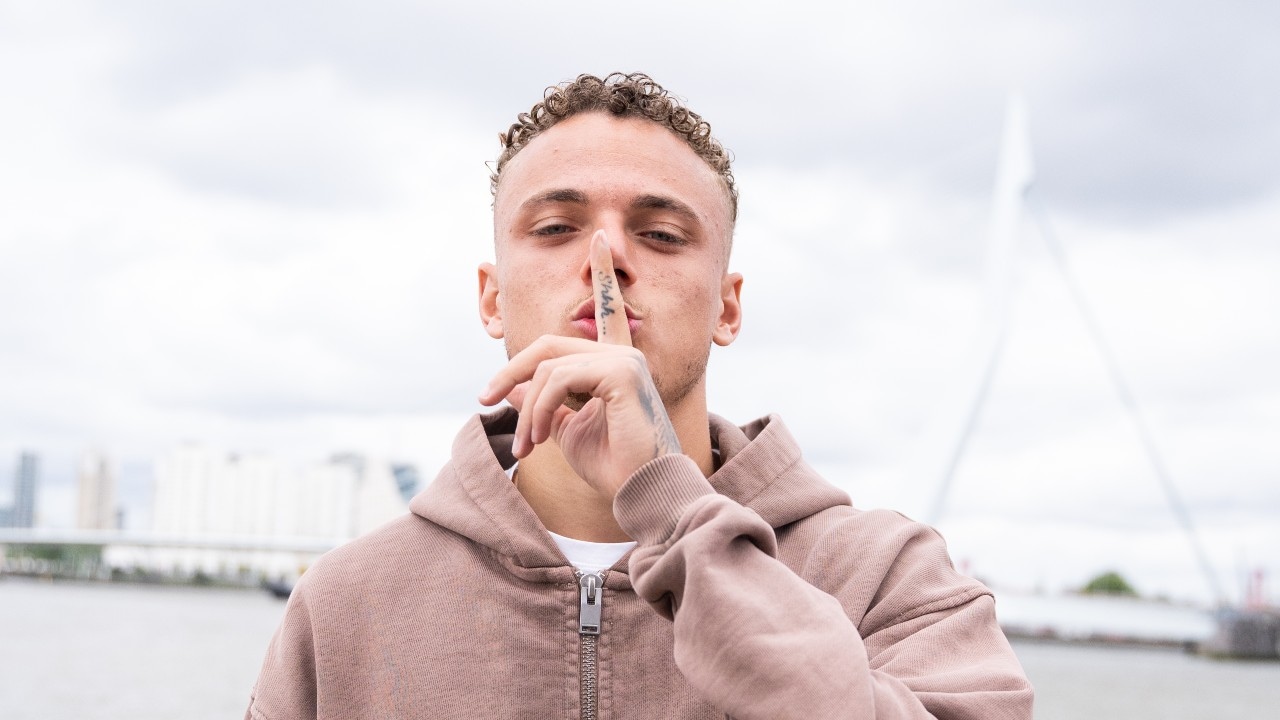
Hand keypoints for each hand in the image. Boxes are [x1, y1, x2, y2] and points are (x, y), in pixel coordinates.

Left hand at [478, 230, 681, 498]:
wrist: (639, 492)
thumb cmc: (612, 466)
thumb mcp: (564, 431)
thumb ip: (542, 404)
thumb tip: (511, 389)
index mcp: (615, 363)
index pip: (606, 310)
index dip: (602, 274)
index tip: (599, 240)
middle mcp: (623, 353)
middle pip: (549, 345)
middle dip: (511, 371)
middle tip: (485, 400)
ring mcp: (625, 359)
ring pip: (548, 368)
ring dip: (527, 410)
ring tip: (528, 444)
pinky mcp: (622, 373)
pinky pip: (558, 380)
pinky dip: (539, 409)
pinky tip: (542, 436)